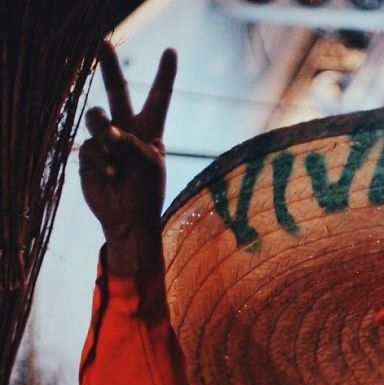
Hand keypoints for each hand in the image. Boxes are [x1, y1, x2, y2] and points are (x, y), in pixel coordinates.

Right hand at [78, 42, 176, 273]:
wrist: (128, 219)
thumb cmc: (146, 193)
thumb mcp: (147, 164)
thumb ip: (128, 142)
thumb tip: (104, 130)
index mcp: (150, 131)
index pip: (158, 98)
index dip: (164, 75)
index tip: (170, 52)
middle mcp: (127, 130)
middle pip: (116, 91)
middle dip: (109, 67)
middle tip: (104, 43)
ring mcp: (105, 140)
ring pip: (96, 118)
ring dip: (104, 133)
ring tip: (114, 154)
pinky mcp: (89, 153)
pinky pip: (90, 146)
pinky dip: (100, 161)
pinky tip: (110, 177)